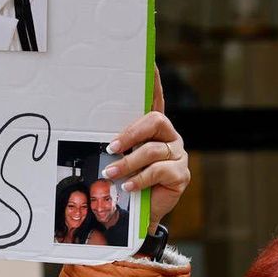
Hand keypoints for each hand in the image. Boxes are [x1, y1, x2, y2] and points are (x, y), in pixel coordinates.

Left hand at [102, 68, 188, 231]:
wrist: (143, 212)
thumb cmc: (130, 180)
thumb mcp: (122, 160)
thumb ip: (118, 145)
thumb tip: (96, 137)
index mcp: (155, 130)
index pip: (156, 101)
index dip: (155, 83)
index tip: (151, 63)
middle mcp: (169, 137)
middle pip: (155, 121)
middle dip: (131, 133)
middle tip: (112, 146)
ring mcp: (178, 155)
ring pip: (153, 151)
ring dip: (128, 162)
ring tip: (111, 173)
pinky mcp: (181, 174)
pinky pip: (159, 171)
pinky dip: (140, 179)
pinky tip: (128, 186)